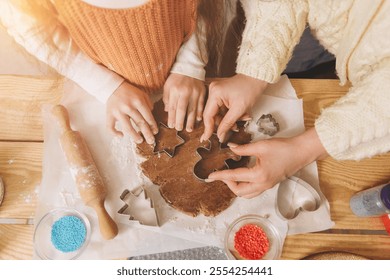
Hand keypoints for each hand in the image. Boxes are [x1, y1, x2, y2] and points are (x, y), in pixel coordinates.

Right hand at [106, 81, 157, 143]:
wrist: (113, 86)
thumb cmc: (129, 92)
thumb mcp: (142, 94)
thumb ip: (148, 104)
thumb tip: (151, 118)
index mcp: (138, 101)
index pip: (148, 116)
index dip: (152, 126)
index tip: (155, 132)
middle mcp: (128, 107)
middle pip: (140, 123)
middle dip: (147, 133)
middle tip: (151, 141)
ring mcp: (118, 111)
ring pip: (127, 127)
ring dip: (134, 136)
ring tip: (140, 141)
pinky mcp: (109, 114)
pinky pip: (110, 127)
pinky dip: (115, 133)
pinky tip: (121, 136)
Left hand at [163, 73, 205, 131]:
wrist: (189, 66)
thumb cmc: (176, 78)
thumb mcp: (167, 86)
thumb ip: (166, 99)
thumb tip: (167, 111)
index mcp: (174, 90)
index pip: (173, 107)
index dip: (172, 118)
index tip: (171, 126)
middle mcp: (185, 92)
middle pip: (182, 110)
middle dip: (180, 121)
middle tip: (179, 129)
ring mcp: (195, 92)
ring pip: (192, 109)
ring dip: (191, 120)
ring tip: (189, 129)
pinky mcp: (202, 92)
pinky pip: (201, 104)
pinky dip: (200, 112)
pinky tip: (198, 119)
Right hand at [201, 74, 267, 142]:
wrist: (257, 78)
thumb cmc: (250, 89)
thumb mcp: (239, 110)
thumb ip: (227, 124)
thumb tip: (220, 136)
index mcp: (215, 93)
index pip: (208, 115)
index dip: (208, 128)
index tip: (206, 139)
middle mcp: (212, 91)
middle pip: (212, 114)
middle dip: (223, 123)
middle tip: (231, 131)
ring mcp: (216, 92)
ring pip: (218, 113)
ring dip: (228, 120)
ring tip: (240, 121)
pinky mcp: (221, 93)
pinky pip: (222, 108)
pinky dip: (230, 114)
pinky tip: (239, 116)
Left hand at [206, 128, 327, 197]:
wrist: (301, 152)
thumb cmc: (283, 148)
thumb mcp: (260, 146)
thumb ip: (243, 148)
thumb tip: (230, 148)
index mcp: (258, 175)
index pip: (234, 177)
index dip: (220, 176)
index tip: (210, 176)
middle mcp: (262, 184)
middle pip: (239, 192)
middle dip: (227, 183)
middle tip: (221, 173)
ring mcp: (267, 186)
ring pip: (246, 194)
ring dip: (236, 187)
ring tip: (230, 175)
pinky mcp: (270, 184)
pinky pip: (253, 191)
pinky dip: (244, 186)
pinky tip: (242, 175)